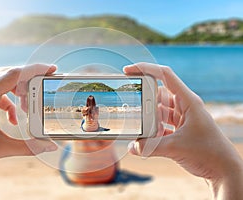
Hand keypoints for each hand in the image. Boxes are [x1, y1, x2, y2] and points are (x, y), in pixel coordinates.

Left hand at [0, 64, 57, 178]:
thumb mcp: (0, 148)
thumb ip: (29, 147)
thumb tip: (50, 146)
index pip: (14, 74)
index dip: (35, 70)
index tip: (51, 69)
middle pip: (10, 74)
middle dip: (30, 79)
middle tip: (45, 83)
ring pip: (3, 82)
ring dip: (19, 91)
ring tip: (28, 106)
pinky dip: (9, 102)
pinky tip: (13, 118)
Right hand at [124, 62, 242, 198]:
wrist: (223, 170)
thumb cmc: (208, 153)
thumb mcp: (176, 147)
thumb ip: (151, 147)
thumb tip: (131, 147)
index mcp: (188, 101)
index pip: (165, 75)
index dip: (146, 69)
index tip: (128, 71)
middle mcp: (185, 106)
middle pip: (159, 94)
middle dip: (144, 99)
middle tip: (130, 105)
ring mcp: (183, 118)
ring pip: (159, 110)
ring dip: (148, 118)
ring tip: (137, 125)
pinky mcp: (180, 129)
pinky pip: (162, 124)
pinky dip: (153, 130)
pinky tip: (146, 140)